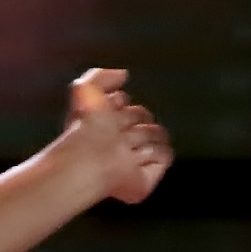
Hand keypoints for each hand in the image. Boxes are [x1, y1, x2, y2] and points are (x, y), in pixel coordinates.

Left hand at [56, 67, 172, 205]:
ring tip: (124, 145)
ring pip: (157, 135)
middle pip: (144, 118)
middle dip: (133, 120)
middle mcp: (119, 142)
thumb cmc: (85, 128)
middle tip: (117, 130)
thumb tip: (124, 74)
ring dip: (142, 136)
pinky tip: (134, 156)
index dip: (119, 104)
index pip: (124, 105)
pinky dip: (154, 152)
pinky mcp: (145, 177)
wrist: (92, 157)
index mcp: (104, 124)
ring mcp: (134, 160)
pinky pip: (165, 154)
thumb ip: (101, 76)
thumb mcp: (86, 90)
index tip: (111, 107)